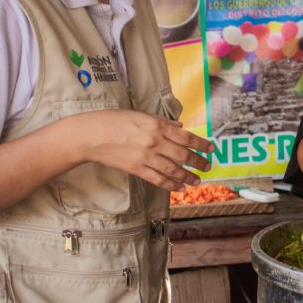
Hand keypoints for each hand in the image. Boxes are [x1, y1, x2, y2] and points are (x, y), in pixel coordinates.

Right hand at [74, 110, 214, 190]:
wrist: (90, 135)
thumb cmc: (114, 121)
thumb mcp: (140, 115)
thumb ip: (162, 121)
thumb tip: (181, 126)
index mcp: (157, 125)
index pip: (186, 137)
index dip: (201, 144)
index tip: (211, 149)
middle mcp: (154, 141)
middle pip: (183, 155)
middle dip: (199, 162)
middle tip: (208, 167)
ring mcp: (145, 157)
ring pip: (173, 170)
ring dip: (188, 176)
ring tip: (197, 181)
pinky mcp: (136, 169)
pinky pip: (158, 179)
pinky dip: (171, 184)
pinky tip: (179, 187)